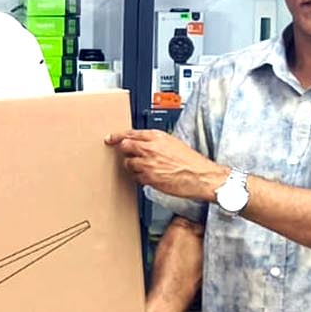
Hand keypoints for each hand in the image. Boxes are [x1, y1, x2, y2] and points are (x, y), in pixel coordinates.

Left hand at [106, 130, 227, 202]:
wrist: (200, 175)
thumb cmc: (190, 161)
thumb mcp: (173, 143)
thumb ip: (156, 142)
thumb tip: (143, 143)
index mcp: (156, 136)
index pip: (130, 133)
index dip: (118, 136)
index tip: (111, 138)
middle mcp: (150, 148)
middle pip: (124, 146)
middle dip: (123, 150)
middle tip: (125, 154)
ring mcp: (147, 163)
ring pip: (128, 163)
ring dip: (131, 165)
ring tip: (144, 168)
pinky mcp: (148, 177)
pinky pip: (135, 177)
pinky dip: (139, 177)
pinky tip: (148, 176)